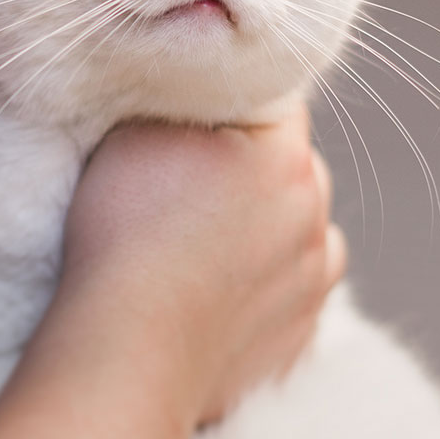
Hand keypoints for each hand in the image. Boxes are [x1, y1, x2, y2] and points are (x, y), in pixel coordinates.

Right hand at [56, 101, 344, 424]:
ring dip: (269, 231)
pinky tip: (221, 294)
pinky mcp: (301, 337)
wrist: (128, 350)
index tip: (194, 123)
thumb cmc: (125, 235)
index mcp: (286, 156)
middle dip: (253, 170)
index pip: (276, 101)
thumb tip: (192, 88)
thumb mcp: (133, 135)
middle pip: (292, 168)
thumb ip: (179, 103)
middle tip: (190, 188)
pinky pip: (293, 295)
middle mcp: (314, 213)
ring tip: (207, 247)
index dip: (233, 103)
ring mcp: (314, 281)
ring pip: (300, 232)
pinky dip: (268, 289)